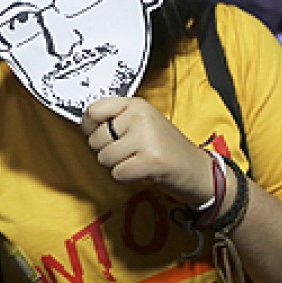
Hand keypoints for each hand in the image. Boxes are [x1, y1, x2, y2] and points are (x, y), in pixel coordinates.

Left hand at [81, 96, 214, 206]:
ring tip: (137, 160)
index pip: (93, 110)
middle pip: (96, 139)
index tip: (99, 134)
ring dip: (118, 166)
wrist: (197, 169)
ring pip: (105, 158)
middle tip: (129, 152)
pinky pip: (118, 173)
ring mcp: (146, 137)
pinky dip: (127, 178)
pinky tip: (142, 171)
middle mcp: (140, 116)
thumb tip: (84, 122)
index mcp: (136, 104)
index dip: (89, 127)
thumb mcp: (142, 123)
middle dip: (107, 151)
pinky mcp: (151, 160)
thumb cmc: (166, 148)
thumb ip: (116, 119)